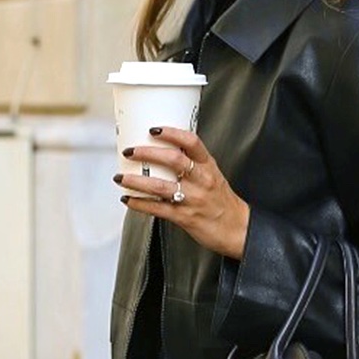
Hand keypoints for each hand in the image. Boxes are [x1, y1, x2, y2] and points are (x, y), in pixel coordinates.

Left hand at [117, 126, 250, 260]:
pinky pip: (157, 209)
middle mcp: (201, 180)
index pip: (191, 142)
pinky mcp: (185, 217)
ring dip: (136, 181)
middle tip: (129, 151)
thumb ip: (192, 163)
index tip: (153, 129)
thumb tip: (163, 151)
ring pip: (160, 186)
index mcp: (208, 166)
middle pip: (173, 160)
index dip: (171, 133)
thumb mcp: (212, 175)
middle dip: (147, 153)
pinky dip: (139, 203)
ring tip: (120, 177)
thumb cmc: (221, 200)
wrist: (237, 229)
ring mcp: (193, 199)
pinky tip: (128, 199)